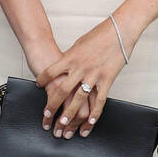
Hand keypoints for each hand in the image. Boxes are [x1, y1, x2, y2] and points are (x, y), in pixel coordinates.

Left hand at [35, 16, 130, 138]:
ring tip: (64, 125)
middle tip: (47, 117)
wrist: (120, 31)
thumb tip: (64, 65)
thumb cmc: (100, 35)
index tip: (38, 86)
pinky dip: (94, 113)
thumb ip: (71, 57)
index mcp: (70, 57)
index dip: (42, 80)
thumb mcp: (80, 44)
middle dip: (53, 106)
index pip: (50, 72)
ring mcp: (93, 75)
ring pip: (78, 99)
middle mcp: (80, 68)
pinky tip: (89, 122)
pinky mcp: (106, 80)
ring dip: (70, 114)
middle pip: (61, 90)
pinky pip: (99, 100)